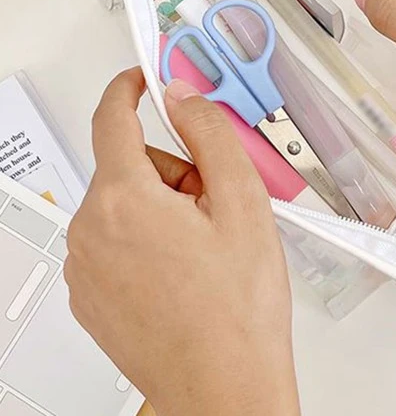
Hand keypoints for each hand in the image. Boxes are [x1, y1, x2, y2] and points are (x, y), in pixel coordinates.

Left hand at [64, 69, 299, 415]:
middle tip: (213, 206)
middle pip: (128, 166)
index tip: (142, 79)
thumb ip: (210, 133)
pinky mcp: (89, 295)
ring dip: (160, 210)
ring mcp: (85, 267)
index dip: (129, 88)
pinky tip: (182, 273)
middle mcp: (91, 230)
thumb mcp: (242, 202)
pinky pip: (113, 241)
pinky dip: (144, 242)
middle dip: (171, 172)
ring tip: (202, 251)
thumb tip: (184, 98)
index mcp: (124, 200)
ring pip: (123, 205)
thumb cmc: (236, 310)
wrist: (224, 387)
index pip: (111, 117)